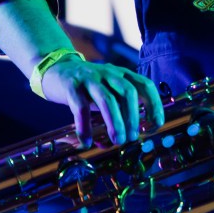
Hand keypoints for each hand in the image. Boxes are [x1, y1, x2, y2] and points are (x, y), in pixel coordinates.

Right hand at [41, 56, 165, 146]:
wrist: (56, 69)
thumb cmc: (88, 87)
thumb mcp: (107, 91)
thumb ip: (118, 109)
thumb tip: (126, 137)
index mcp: (121, 74)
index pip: (144, 84)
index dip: (154, 103)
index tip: (157, 123)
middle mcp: (109, 73)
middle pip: (128, 92)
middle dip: (133, 116)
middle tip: (133, 137)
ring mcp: (90, 78)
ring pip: (107, 99)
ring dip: (115, 122)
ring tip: (118, 141)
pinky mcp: (71, 85)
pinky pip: (80, 107)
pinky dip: (84, 126)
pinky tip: (86, 142)